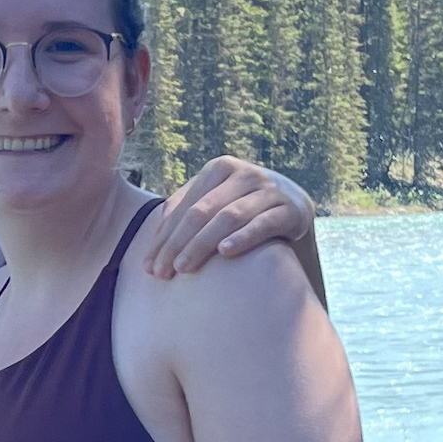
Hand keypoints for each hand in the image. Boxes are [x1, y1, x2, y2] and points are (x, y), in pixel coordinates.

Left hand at [142, 156, 314, 278]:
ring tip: (184, 267)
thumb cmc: (244, 210)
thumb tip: (156, 239)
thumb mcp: (215, 202)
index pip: (184, 207)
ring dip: (202, 243)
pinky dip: (243, 237)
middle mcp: (244, 174)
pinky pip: (263, 224)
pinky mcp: (292, 209)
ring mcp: (270, 190)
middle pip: (201, 211)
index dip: (164, 237)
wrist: (294, 210)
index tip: (148, 267)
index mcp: (219, 168)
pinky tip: (225, 252)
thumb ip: (185, 210)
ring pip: (228, 217)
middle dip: (177, 244)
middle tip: (162, 273)